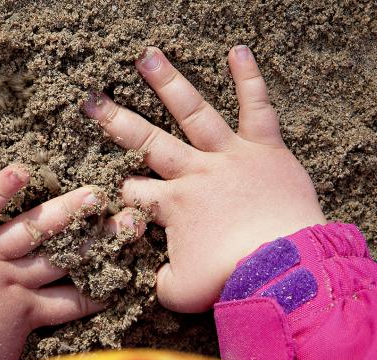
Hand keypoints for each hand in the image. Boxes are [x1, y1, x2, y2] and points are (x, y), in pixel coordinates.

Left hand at [0, 165, 143, 359]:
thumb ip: (26, 346)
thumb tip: (46, 355)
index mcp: (23, 313)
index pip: (73, 299)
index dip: (101, 287)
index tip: (127, 272)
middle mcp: (11, 282)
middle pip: (64, 257)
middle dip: (100, 239)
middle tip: (132, 219)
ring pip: (31, 230)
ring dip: (64, 212)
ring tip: (95, 194)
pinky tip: (21, 170)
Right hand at [83, 46, 325, 312]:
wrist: (283, 267)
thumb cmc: (229, 279)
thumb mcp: (180, 291)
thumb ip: (161, 279)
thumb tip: (156, 274)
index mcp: (172, 206)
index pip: (133, 191)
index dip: (118, 189)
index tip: (108, 187)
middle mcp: (194, 173)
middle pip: (147, 143)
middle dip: (115, 122)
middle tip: (92, 100)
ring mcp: (228, 156)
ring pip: (193, 113)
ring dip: (168, 84)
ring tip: (147, 55)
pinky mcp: (264, 149)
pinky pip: (256, 109)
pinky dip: (248, 80)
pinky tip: (238, 50)